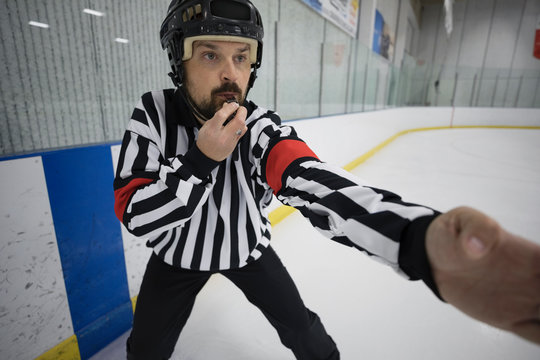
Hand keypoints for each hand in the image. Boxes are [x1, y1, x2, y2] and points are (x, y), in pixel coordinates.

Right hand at [196, 101, 247, 161]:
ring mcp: (230, 141)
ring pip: (243, 127)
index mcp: (212, 130)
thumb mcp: (207, 125)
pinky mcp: (235, 145)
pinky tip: (237, 125)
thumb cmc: (205, 140)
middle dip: (242, 111)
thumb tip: (227, 106)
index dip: (230, 107)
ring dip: (242, 118)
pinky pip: (242, 133)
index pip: (222, 115)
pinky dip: (242, 126)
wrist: (207, 156)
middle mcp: (222, 136)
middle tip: (239, 108)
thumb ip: (217, 116)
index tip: (233, 104)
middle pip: (238, 121)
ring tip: (237, 116)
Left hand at [426, 206, 539, 343]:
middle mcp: (534, 281)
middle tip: (536, 305)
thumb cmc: (454, 234)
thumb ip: (475, 229)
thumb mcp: (462, 221)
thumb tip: (477, 245)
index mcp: (532, 257)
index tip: (539, 277)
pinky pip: (536, 334)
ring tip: (536, 317)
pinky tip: (538, 336)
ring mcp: (525, 302)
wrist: (434, 256)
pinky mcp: (509, 319)